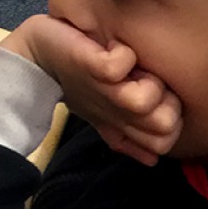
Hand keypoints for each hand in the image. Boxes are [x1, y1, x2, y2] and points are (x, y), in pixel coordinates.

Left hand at [1, 15, 182, 164]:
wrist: (35, 58)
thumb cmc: (76, 80)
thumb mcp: (104, 111)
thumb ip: (127, 134)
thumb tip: (153, 159)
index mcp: (123, 123)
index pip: (165, 141)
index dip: (172, 120)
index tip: (157, 96)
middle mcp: (116, 112)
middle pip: (165, 125)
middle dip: (167, 100)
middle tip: (145, 81)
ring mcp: (103, 91)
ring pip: (145, 102)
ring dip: (147, 79)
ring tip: (130, 68)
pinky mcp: (90, 67)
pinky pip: (118, 67)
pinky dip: (121, 54)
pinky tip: (111, 49)